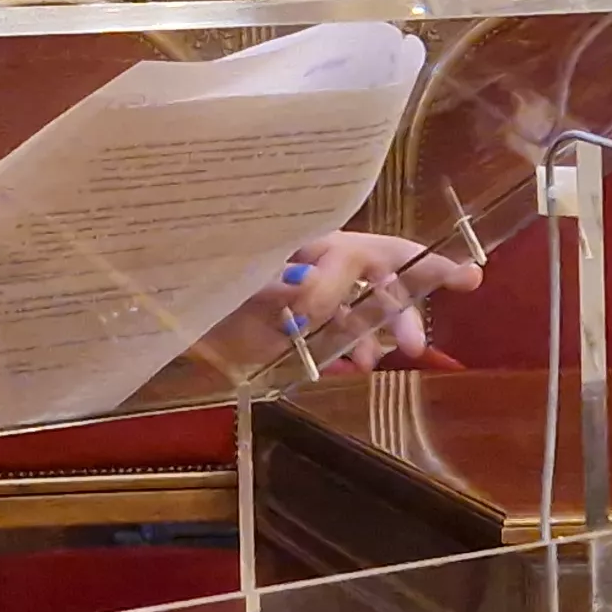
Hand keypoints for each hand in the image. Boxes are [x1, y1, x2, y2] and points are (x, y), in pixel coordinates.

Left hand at [211, 229, 479, 373]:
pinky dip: (345, 354)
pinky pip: (335, 342)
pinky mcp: (296, 332)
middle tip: (414, 347)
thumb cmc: (199, 276)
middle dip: (402, 308)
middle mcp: (318, 264)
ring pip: (360, 312)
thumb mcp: (235, 278)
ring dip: (374, 335)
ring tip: (372, 363)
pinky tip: (350, 369)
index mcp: (309, 241)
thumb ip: (271, 279)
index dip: (408, 265)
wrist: (165, 305)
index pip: (369, 251)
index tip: (446, 282)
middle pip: (379, 278)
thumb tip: (309, 285)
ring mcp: (310, 299)